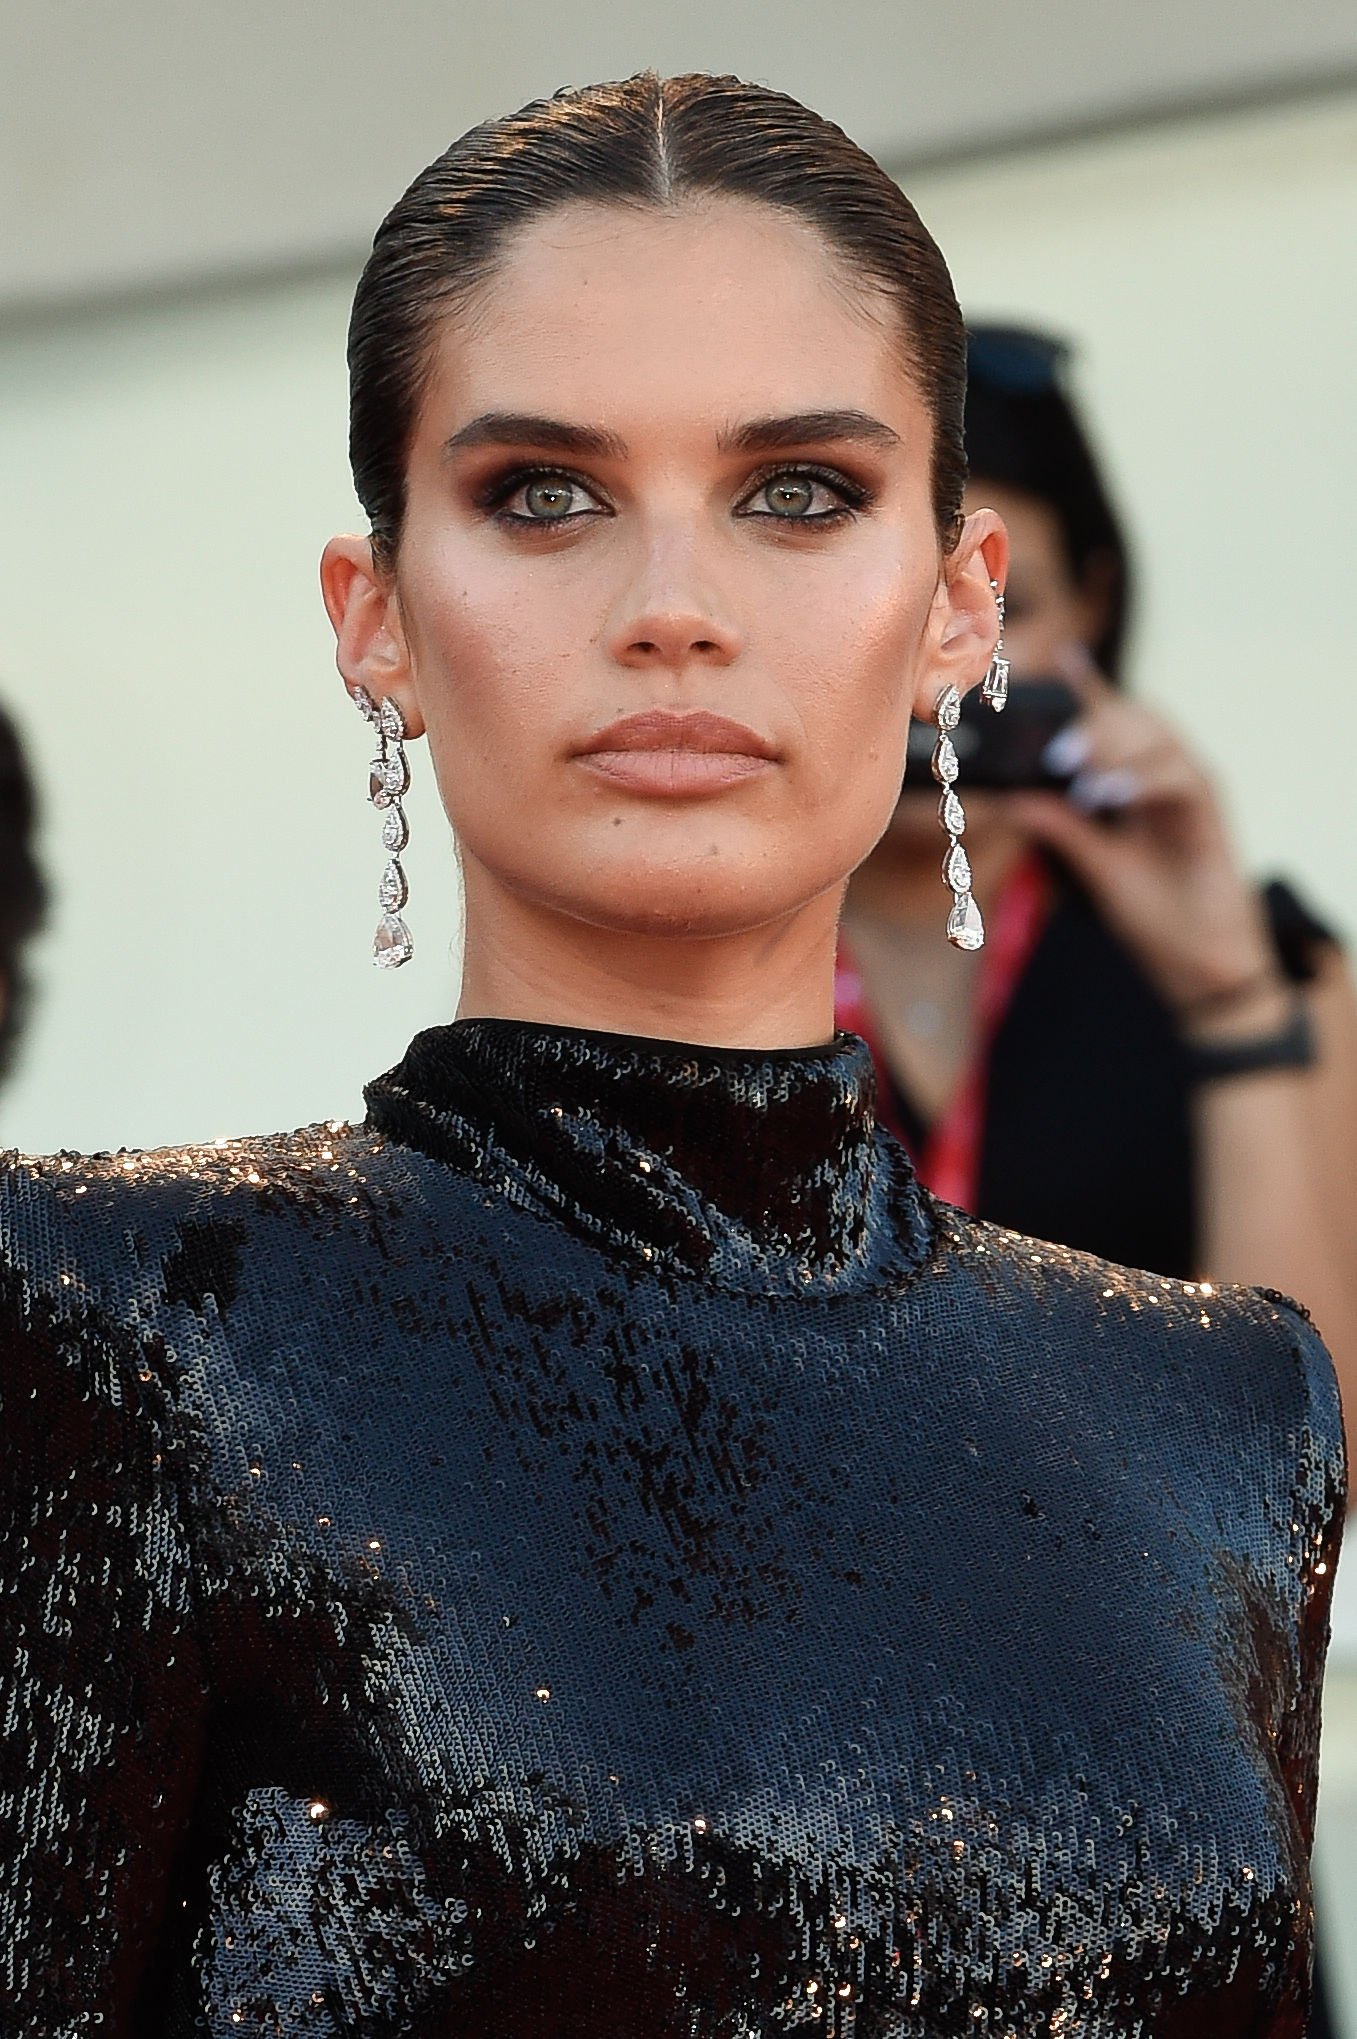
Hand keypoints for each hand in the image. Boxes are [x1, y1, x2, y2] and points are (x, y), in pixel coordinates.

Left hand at [1005, 656, 1285, 1033]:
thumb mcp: (1096, 866)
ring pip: (1160, 738)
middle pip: (1138, 718)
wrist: (1197, 963)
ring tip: (1078, 778)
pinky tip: (1113, 796)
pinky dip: (1144, 779)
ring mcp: (1191, 791)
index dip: (1092, 687)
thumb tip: (1012, 798)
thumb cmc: (1153, 913)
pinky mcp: (1213, 813)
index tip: (1064, 655)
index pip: (1114, 723)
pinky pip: (1182, 776)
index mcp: (1136, 783)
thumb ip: (1061, 828)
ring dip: (1116, 750)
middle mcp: (1166, 778)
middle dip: (1095, 725)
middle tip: (1056, 755)